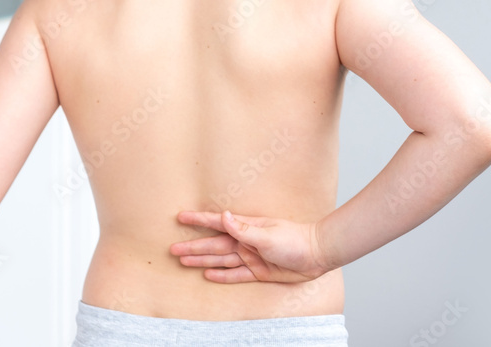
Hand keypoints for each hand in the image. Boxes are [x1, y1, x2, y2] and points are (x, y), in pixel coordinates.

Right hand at [169, 210, 331, 282]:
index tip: (181, 217)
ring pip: (220, 259)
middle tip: (173, 250)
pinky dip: (221, 275)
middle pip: (213, 245)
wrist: (316, 255)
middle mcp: (245, 242)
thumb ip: (243, 229)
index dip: (198, 220)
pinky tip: (208, 274)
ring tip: (184, 262)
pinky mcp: (258, 272)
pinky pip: (235, 274)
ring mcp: (251, 257)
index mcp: (246, 228)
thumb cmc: (294, 240)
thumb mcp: (267, 234)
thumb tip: (223, 216)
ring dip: (202, 260)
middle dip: (193, 247)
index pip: (216, 223)